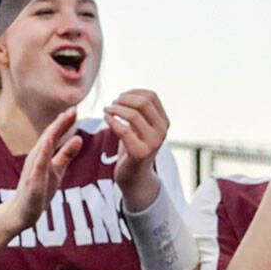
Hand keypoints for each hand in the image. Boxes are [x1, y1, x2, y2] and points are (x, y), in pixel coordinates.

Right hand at [12, 108, 82, 228]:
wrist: (23, 212)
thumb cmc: (40, 189)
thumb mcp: (57, 169)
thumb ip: (66, 154)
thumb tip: (79, 138)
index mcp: (43, 154)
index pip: (54, 135)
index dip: (64, 122)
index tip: (75, 109)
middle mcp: (36, 157)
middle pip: (49, 136)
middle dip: (60, 123)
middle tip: (73, 109)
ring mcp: (33, 169)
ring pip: (43, 148)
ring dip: (52, 134)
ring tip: (62, 120)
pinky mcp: (32, 181)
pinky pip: (37, 166)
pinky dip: (42, 154)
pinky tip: (47, 145)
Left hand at [105, 89, 169, 210]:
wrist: (135, 177)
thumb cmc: (134, 147)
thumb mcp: (141, 127)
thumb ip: (139, 112)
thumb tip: (126, 94)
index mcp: (164, 122)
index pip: (152, 96)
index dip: (133, 92)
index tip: (120, 97)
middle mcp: (162, 131)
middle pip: (143, 103)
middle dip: (123, 99)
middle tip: (111, 104)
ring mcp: (153, 142)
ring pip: (134, 115)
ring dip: (115, 109)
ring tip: (106, 111)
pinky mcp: (139, 153)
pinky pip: (124, 130)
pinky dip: (112, 121)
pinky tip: (106, 119)